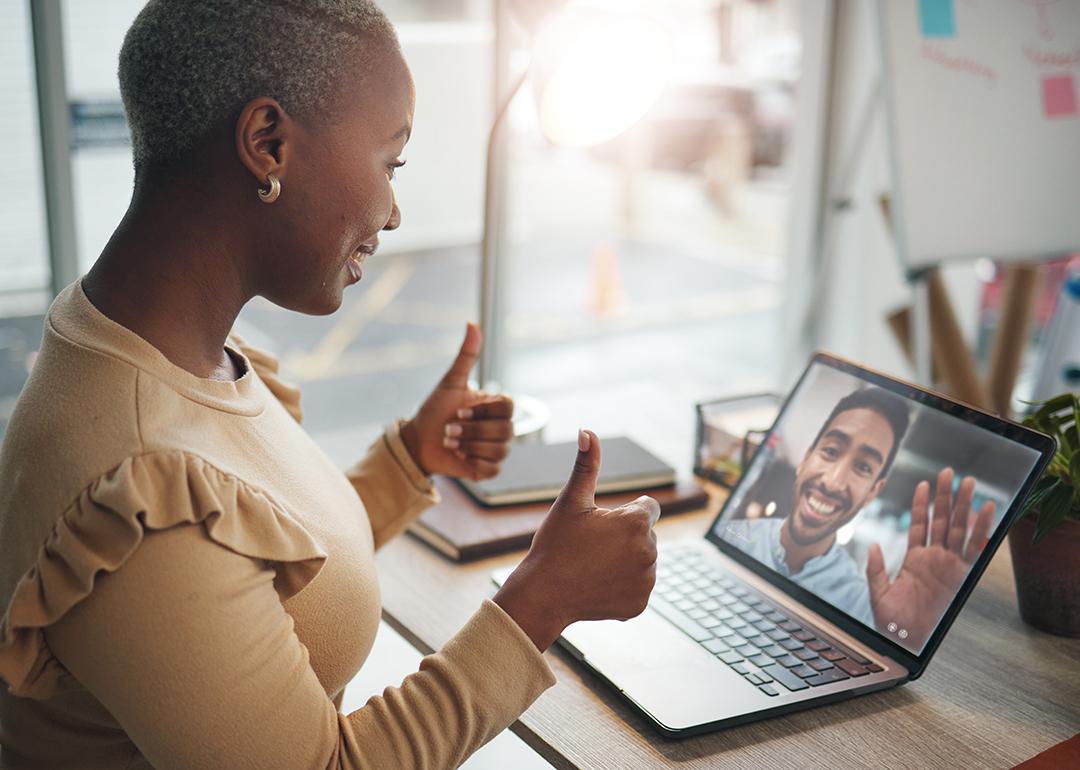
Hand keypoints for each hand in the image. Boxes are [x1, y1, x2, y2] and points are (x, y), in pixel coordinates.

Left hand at [399, 323, 513, 480]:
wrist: (419, 439)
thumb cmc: (436, 409)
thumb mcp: (450, 382)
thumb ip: (466, 356)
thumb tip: (472, 324)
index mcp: (495, 407)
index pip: (508, 407)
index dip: (484, 411)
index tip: (460, 411)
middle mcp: (500, 427)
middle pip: (505, 431)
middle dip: (472, 431)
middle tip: (449, 429)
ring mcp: (496, 449)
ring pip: (499, 451)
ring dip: (469, 446)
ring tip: (449, 441)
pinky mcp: (487, 469)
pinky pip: (492, 469)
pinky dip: (472, 463)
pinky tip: (458, 456)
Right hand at [494, 430, 659, 649]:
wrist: (543, 594)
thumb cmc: (555, 543)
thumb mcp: (570, 501)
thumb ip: (586, 465)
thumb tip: (587, 431)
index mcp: (637, 522)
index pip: (648, 507)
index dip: (623, 513)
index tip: (601, 525)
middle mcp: (650, 551)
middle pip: (645, 535)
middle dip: (624, 537)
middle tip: (591, 548)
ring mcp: (646, 581)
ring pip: (642, 561)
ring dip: (625, 561)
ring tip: (593, 566)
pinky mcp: (640, 604)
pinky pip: (636, 587)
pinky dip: (621, 586)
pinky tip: (597, 584)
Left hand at [866, 467, 994, 648]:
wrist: (907, 643)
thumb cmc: (894, 625)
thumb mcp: (878, 593)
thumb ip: (875, 568)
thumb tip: (872, 545)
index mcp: (915, 561)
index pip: (920, 525)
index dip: (922, 505)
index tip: (924, 484)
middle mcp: (935, 560)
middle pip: (942, 521)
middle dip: (946, 497)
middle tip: (949, 472)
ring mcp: (950, 566)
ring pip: (958, 529)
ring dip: (963, 505)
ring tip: (968, 482)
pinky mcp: (962, 575)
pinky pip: (975, 549)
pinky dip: (982, 528)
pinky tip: (987, 509)